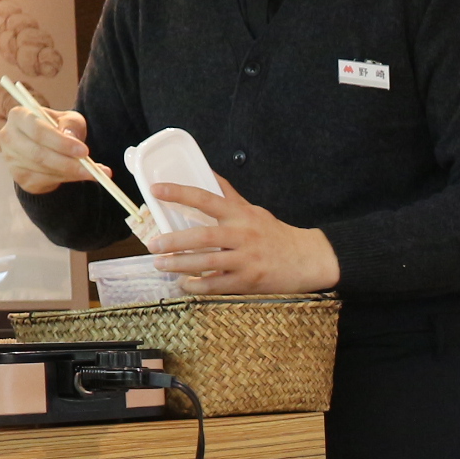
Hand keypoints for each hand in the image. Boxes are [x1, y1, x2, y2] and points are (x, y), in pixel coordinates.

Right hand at [0, 104, 103, 196]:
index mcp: (19, 115)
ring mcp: (11, 159)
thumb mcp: (69, 119)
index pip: (37, 130)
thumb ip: (71, 124)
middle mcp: (9, 137)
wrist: (49, 145)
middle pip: (38, 154)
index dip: (61, 142)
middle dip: (67, 163)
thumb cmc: (58, 127)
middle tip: (90, 168)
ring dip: (69, 173)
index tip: (84, 151)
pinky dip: (64, 180)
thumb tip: (70, 136)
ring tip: (92, 173)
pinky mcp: (19, 177)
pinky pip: (43, 182)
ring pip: (42, 170)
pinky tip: (78, 176)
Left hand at [149, 177, 340, 294]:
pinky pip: (217, 285)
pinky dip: (197, 286)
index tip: (157, 190)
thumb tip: (207, 172)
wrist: (306, 259)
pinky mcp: (248, 281)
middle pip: (203, 237)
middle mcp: (243, 235)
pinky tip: (183, 284)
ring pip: (207, 262)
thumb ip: (228, 195)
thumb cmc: (275, 234)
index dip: (180, 193)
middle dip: (174, 241)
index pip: (206, 199)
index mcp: (241, 215)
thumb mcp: (253, 210)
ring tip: (160, 264)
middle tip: (153, 244)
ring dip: (180, 264)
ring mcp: (246, 260)